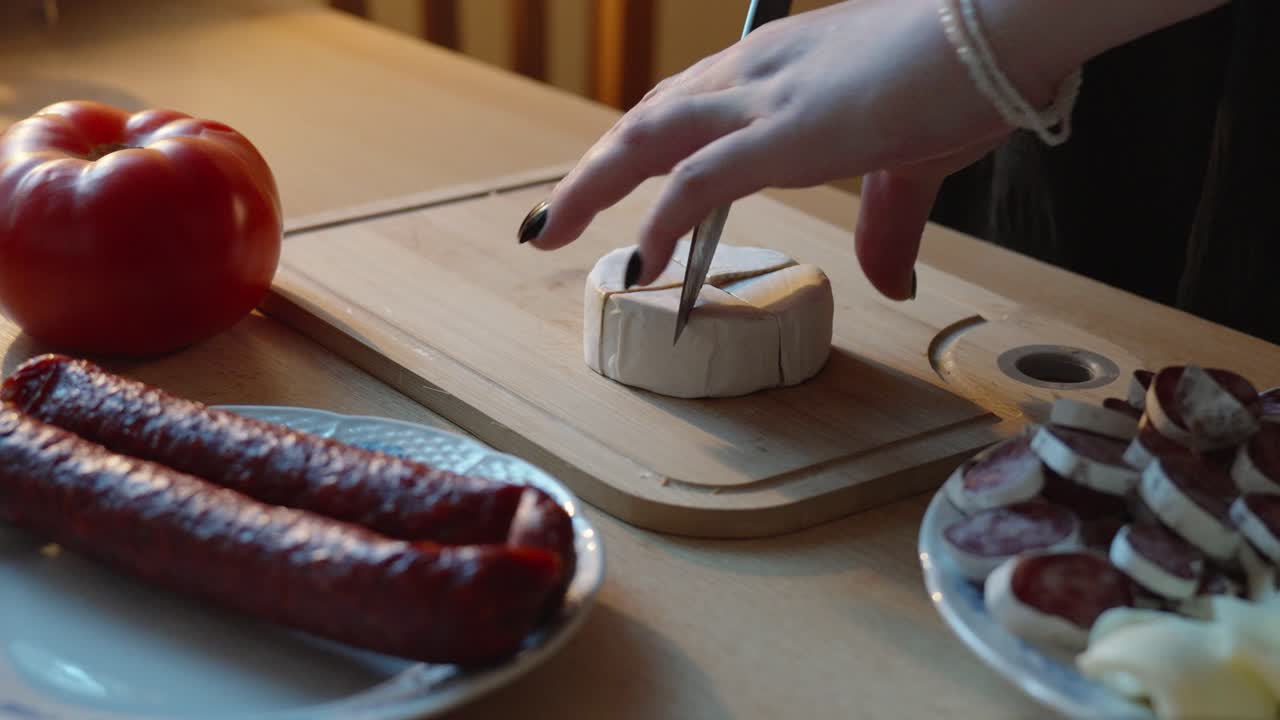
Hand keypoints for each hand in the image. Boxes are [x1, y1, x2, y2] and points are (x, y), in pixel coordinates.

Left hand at [522, 0, 1059, 299]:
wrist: (1004, 23)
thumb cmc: (965, 68)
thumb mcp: (913, 158)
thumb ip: (887, 221)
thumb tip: (892, 279)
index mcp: (777, 67)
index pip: (685, 106)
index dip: (638, 149)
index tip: (606, 185)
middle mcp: (755, 74)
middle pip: (646, 119)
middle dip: (591, 171)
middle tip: (549, 219)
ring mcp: (764, 101)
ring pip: (646, 138)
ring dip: (591, 186)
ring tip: (549, 235)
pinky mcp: (788, 134)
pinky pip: (699, 182)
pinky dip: (660, 222)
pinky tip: (639, 261)